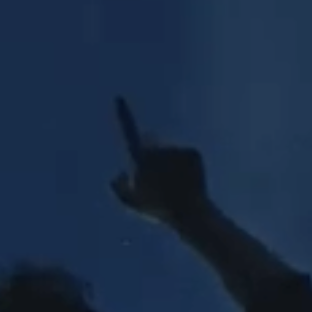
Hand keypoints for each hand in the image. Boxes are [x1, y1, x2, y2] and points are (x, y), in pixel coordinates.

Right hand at [110, 96, 211, 226]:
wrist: (189, 213)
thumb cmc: (157, 208)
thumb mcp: (130, 202)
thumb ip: (118, 188)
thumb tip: (118, 176)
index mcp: (140, 159)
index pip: (128, 131)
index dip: (123, 114)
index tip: (119, 98)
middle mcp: (158, 149)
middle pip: (151, 144)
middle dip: (151, 154)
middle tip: (156, 177)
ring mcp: (176, 149)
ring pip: (170, 151)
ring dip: (170, 163)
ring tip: (174, 185)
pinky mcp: (193, 152)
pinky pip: (186, 155)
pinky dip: (186, 166)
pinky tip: (188, 182)